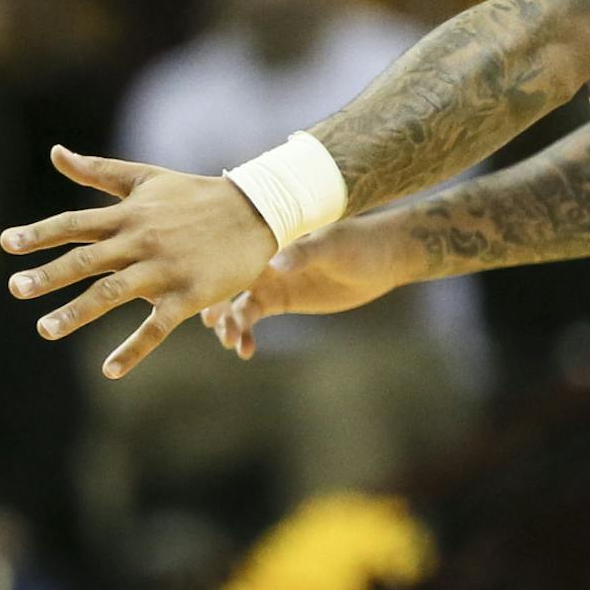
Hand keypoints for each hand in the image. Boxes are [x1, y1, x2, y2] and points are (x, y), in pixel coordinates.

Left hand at [4, 146, 277, 379]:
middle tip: (15, 288)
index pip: (74, 224)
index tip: (7, 244)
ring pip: (113, 293)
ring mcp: (163, 269)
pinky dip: (133, 348)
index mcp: (127, 215)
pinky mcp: (188, 295)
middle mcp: (139, 241)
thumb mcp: (144, 177)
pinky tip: (110, 370)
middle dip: (49, 275)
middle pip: (86, 259)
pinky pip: (156, 326)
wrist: (255, 212)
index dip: (40, 234)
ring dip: (78, 312)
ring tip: (45, 329)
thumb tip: (55, 152)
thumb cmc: (194, 194)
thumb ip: (97, 170)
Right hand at [200, 219, 406, 359]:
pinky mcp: (279, 300)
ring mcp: (268, 280)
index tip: (208, 294)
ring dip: (231, 324)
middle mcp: (259, 259)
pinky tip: (246, 351)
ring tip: (232, 344)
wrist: (381, 259)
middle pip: (226, 283)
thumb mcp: (332, 246)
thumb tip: (275, 263)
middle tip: (215, 326)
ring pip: (237, 304)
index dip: (215, 275)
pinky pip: (253, 318)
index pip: (231, 255)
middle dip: (217, 305)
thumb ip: (303, 253)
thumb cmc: (356, 243)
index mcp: (266, 238)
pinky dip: (246, 334)